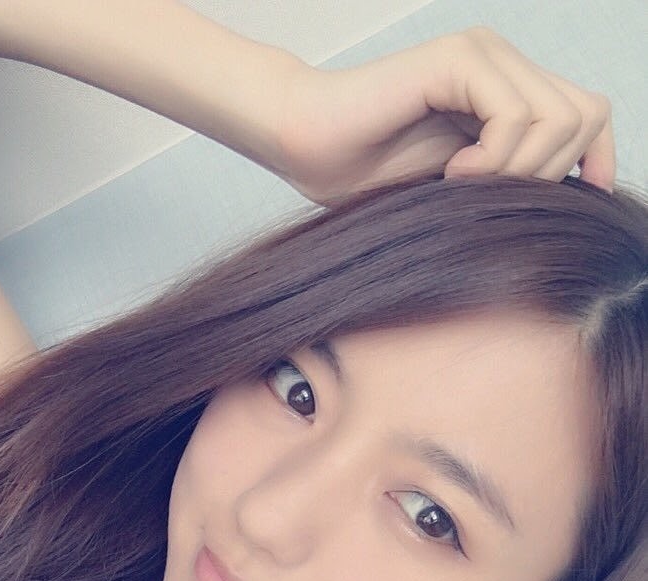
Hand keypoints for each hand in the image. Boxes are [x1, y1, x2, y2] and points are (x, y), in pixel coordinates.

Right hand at [272, 26, 615, 206]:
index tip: (580, 202)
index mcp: (506, 89)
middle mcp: (503, 63)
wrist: (305, 146)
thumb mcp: (459, 190)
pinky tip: (454, 175)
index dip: (597, 158)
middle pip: (585, 115)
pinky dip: (493, 159)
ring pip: (559, 118)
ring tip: (464, 186)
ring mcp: (483, 55)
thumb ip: (509, 180)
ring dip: (519, 170)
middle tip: (489, 197)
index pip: (590, 113)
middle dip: (548, 174)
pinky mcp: (460, 60)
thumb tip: (571, 202)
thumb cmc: (364, 174)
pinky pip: (515, 117)